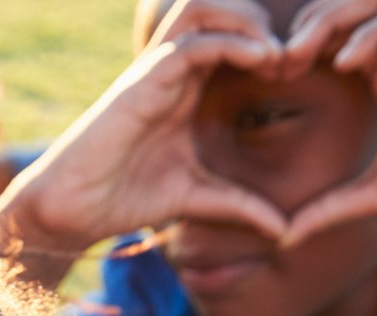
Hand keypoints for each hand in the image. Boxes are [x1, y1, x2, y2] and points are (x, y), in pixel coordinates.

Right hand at [0, 4, 286, 273]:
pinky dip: (233, 42)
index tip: (303, 71)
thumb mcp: (198, 198)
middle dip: (263, 21)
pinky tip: (262, 61)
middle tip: (294, 58)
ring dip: (247, 21)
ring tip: (277, 55)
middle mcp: (172, 68)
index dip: (271, 43)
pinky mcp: (144, 80)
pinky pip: (194, 41)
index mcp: (186, 85)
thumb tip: (287, 233)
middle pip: (220, 7)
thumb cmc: (124, 196)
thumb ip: (241, 206)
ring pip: (204, 8)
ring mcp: (156, 70)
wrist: (73, 207)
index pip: (232, 36)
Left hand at [277, 0, 376, 243]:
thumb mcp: (375, 197)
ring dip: (333, 19)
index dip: (300, 51)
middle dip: (307, 28)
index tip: (269, 79)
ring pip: (376, 2)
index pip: (335, 41)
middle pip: (349, 12)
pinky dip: (373, 32)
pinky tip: (346, 62)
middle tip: (275, 61)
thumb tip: (282, 238)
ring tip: (300, 53)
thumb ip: (329, 209)